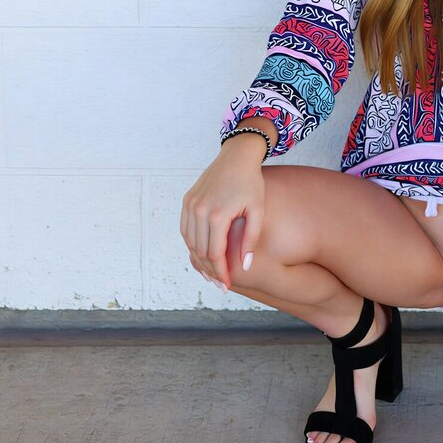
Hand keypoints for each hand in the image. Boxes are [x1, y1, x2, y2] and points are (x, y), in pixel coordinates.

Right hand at [180, 140, 265, 289]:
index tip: (227, 285)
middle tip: (219, 283)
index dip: (220, 272)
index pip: (214, 253)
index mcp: (217, 214)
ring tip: (211, 272)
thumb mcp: (257, 210)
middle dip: (209, 270)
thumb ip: (251, 239)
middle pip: (200, 251)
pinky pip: (185, 229)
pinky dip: (192, 244)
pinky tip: (202, 252)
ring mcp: (190, 205)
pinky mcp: (187, 200)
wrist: (237, 157)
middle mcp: (199, 210)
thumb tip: (246, 266)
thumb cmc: (251, 183)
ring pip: (190, 242)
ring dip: (199, 259)